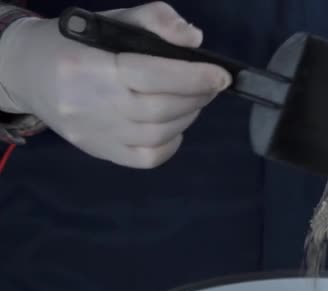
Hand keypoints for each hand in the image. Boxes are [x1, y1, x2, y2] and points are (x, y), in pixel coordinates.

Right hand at [0, 2, 230, 167]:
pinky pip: (147, 158)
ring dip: (188, 115)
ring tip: (194, 98)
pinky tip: (174, 124)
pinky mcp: (99, 152)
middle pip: (159, 109)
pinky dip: (172, 143)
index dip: (193, 76)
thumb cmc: (76, 43)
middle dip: (197, 96)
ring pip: (157, 135)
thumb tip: (194, 40)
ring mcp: (94, 134)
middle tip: (212, 84)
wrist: (29, 73)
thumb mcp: (112, 19)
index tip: (221, 75)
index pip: (150, 75)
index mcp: (89, 66)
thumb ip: (155, 20)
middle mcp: (89, 105)